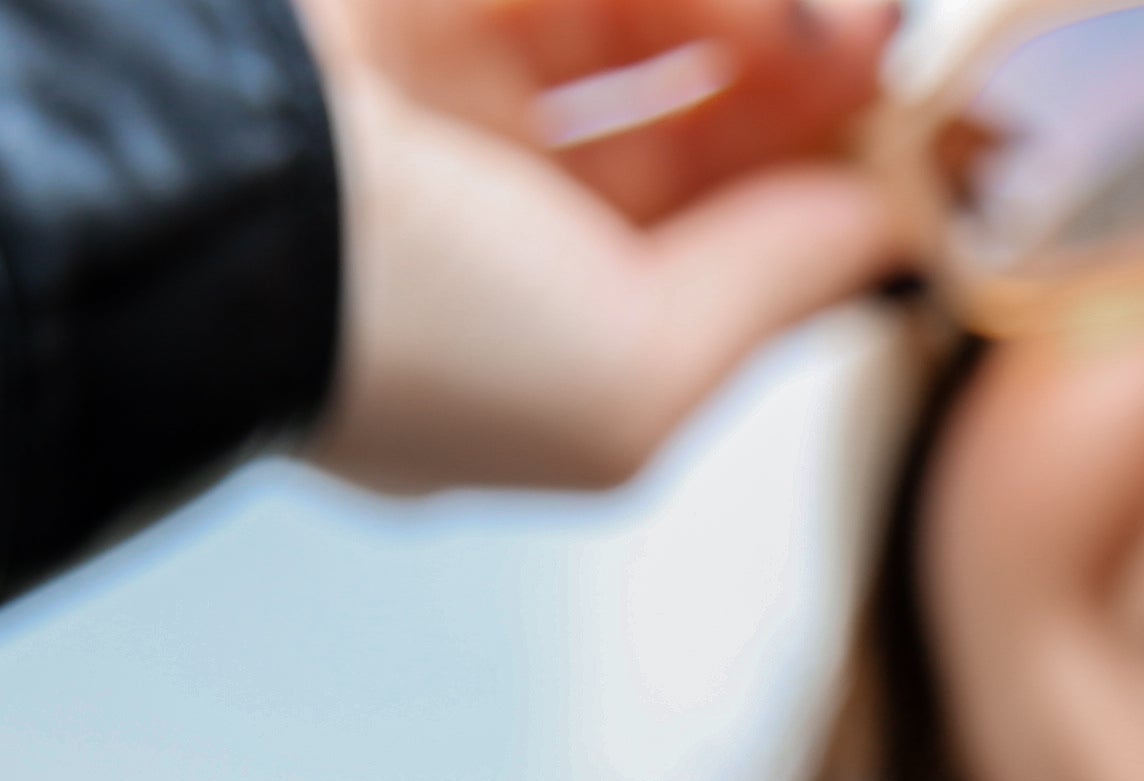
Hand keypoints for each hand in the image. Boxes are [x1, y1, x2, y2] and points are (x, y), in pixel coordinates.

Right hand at [299, 0, 906, 494]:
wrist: (202, 186)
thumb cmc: (401, 337)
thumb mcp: (636, 381)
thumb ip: (778, 292)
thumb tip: (895, 222)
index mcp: (526, 324)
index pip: (715, 235)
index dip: (834, 179)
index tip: (942, 137)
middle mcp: (484, 196)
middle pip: (697, 101)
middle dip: (810, 69)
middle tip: (885, 38)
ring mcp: (441, 71)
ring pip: (639, 6)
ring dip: (756, 8)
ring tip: (823, 20)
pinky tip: (748, 6)